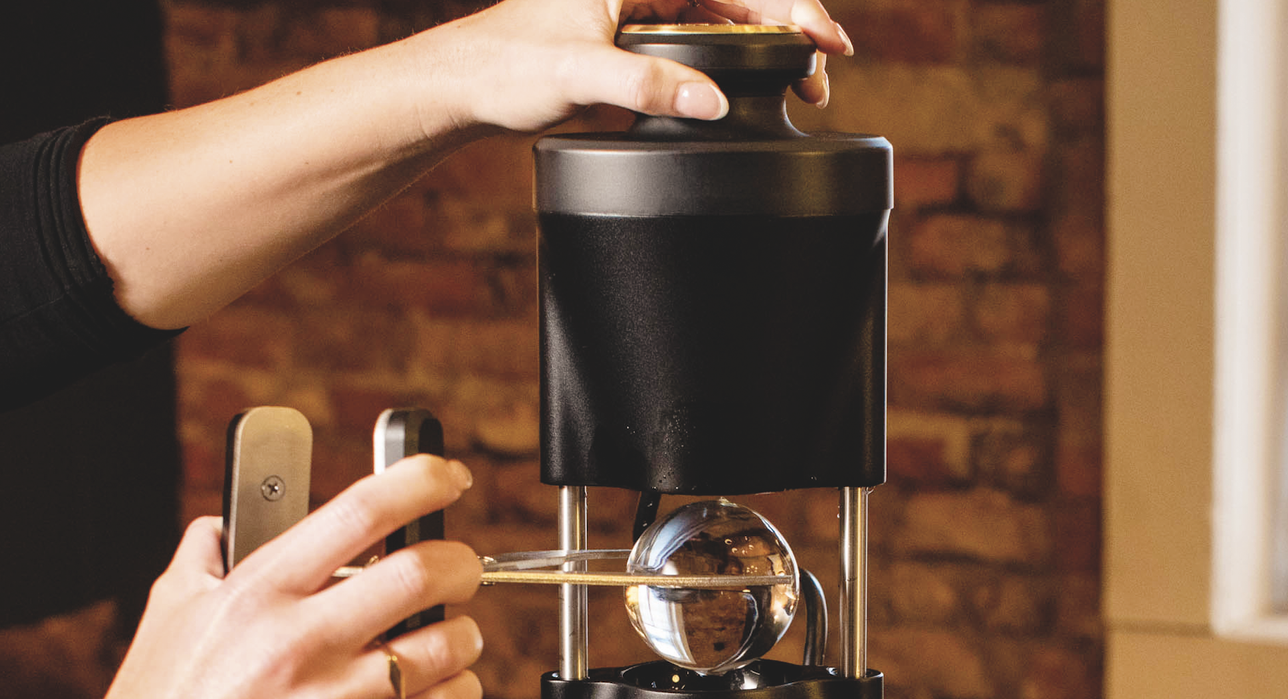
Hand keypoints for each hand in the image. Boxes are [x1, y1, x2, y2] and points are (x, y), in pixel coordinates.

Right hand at [58, 454, 485, 698]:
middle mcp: (300, 643)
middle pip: (423, 575)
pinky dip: (457, 690)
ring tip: (451, 632)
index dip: (422, 482)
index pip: (361, 514)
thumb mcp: (172, 603)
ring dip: (463, 632)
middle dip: (461, 561)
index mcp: (261, 591)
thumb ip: (212, 547)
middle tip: (461, 565)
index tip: (446, 479)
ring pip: (445, 647)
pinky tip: (442, 684)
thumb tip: (239, 514)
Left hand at [427, 0, 854, 134]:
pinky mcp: (636, 46)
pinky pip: (700, 52)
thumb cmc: (503, 64)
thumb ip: (644, 84)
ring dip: (766, 57)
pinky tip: (756, 96)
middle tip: (823, 78)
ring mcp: (642, 15)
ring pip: (724, 29)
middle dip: (788, 35)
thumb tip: (711, 100)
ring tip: (803, 91)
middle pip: (737, 2)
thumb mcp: (576, 72)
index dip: (787, 6)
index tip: (823, 39)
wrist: (463, 90)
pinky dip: (734, 73)